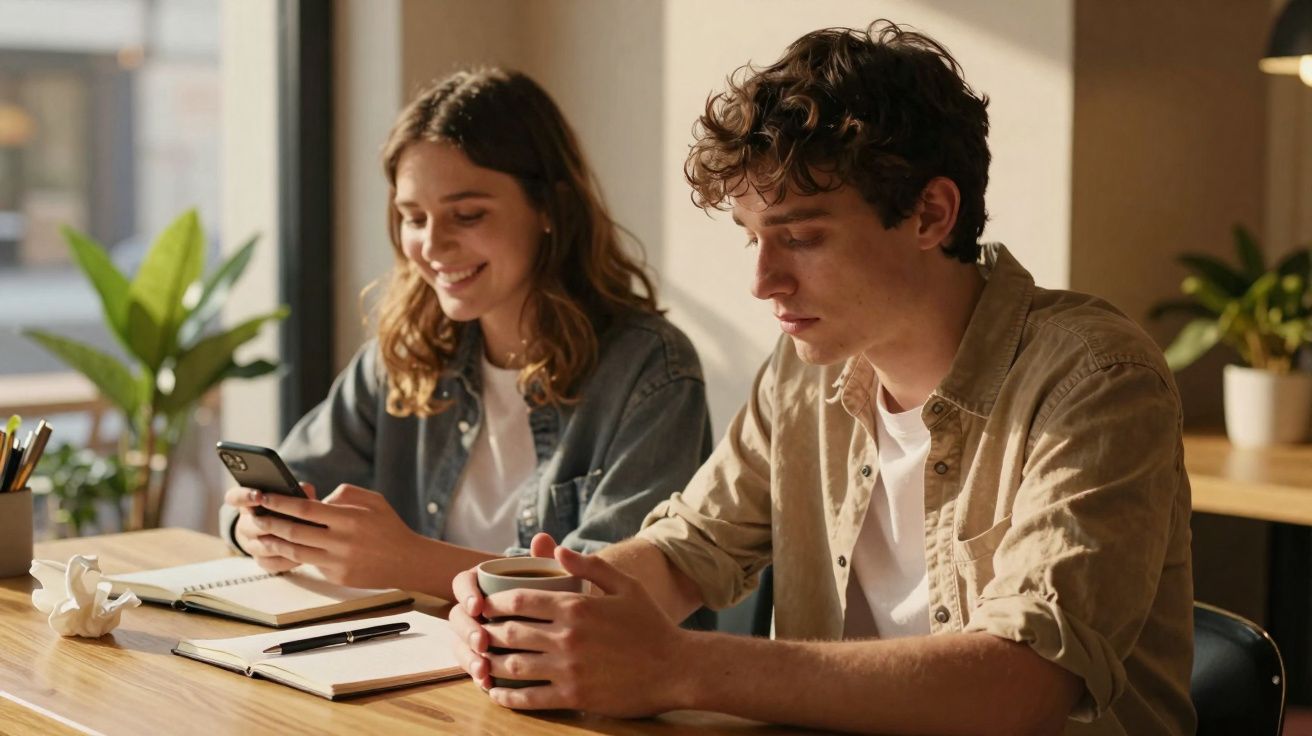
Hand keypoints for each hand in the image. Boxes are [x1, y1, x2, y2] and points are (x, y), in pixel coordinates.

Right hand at [226, 483, 318, 573]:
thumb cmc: (289, 507)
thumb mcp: (292, 495)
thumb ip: (297, 490)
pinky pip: (271, 563)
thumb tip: (304, 490)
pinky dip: (287, 560)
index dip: (243, 496)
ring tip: (302, 540)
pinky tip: (303, 555)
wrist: (286, 530)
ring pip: (262, 546)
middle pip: (249, 525)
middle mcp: (245, 525)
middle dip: (270, 523)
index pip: (234, 497)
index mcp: (247, 504)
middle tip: (289, 521)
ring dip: (282, 543)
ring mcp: (251, 545)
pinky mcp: (261, 561)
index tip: (259, 495)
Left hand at [245, 484, 422, 588]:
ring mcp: (338, 562)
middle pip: (294, 532)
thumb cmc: (389, 526)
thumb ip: (343, 494)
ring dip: (275, 543)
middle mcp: (341, 542)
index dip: (281, 503)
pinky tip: (284, 549)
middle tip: (255, 516)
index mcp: (349, 519)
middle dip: (270, 523)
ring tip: (260, 536)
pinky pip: (311, 563)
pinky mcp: (337, 577)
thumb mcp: (373, 500)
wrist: (407, 561)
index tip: (265, 497)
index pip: (305, 509)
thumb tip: (316, 499)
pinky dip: (295, 555)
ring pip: (296, 552)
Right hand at [449, 533, 558, 690]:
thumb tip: (542, 538)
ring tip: (483, 669)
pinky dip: (476, 673)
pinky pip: (472, 664)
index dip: (465, 593)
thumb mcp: (552, 578)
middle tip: (483, 641)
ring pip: (460, 642)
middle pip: (457, 616)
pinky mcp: (482, 655)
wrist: (564, 624)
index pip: (463, 583)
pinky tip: (487, 683)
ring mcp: (476, 632)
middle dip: (467, 630)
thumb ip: (546, 558)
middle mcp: (475, 607)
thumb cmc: (554, 594)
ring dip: (468, 656)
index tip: (478, 605)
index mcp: (484, 582)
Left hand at [470, 545, 692, 716]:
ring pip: (513, 666)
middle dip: (485, 632)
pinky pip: (530, 698)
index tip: (483, 605)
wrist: (676, 668)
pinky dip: (507, 696)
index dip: (494, 602)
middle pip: (509, 632)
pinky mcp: (575, 696)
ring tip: (480, 661)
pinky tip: (497, 693)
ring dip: (490, 664)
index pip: (519, 600)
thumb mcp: (625, 585)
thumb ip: (590, 565)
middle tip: (475, 632)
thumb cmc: (651, 624)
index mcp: (576, 606)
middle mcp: (567, 636)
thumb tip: (557, 550)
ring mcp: (569, 669)